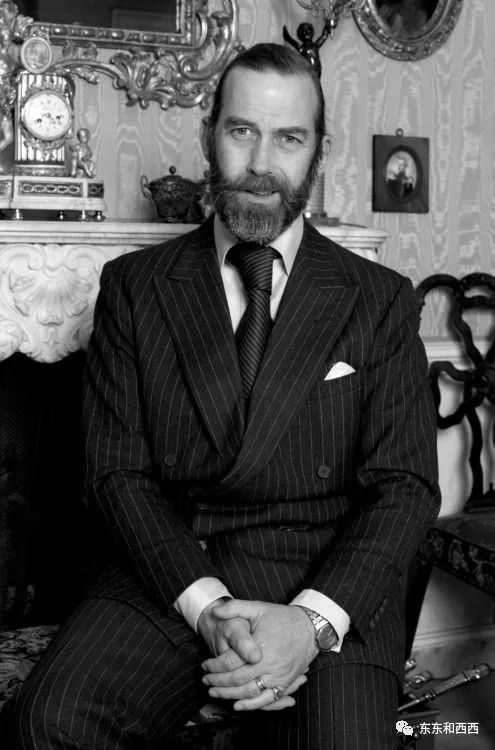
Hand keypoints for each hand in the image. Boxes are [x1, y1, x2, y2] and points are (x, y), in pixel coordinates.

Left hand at [201, 600, 317, 710]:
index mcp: (261, 646)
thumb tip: (214, 611)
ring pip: (250, 692)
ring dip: (230, 695)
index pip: (231, 662)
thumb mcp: (258, 607)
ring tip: (215, 693)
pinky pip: (267, 700)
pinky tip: (238, 705)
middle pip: (238, 680)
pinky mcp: (285, 683)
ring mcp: (279, 676)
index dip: (214, 666)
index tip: (205, 666)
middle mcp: (270, 665)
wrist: (311, 627)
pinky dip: (252, 705)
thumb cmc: (282, 617)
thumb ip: (235, 608)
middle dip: (218, 682)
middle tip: (205, 681)